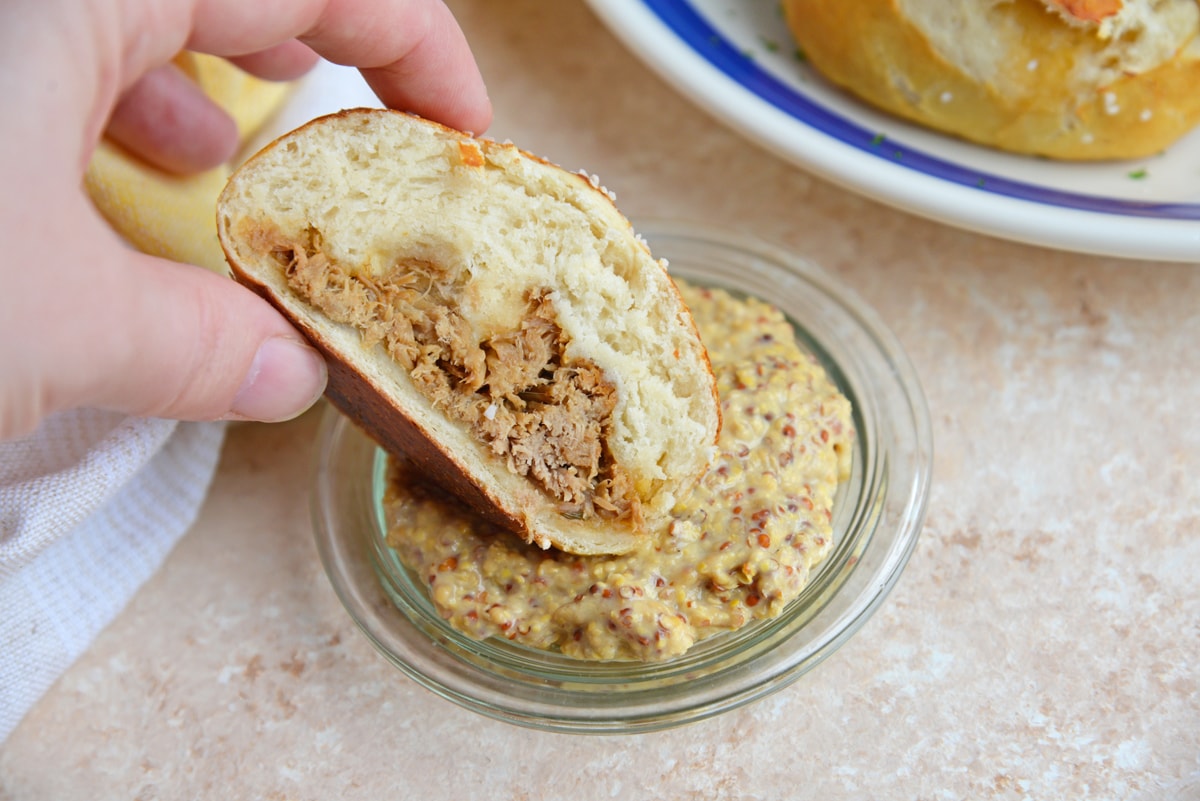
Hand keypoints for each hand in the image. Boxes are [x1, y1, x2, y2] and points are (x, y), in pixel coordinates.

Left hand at [0, 0, 490, 439]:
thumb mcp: (47, 320)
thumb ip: (183, 341)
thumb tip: (284, 373)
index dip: (414, 43)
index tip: (462, 124)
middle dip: (317, 51)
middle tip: (369, 137)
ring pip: (126, 16)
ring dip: (197, 82)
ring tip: (224, 164)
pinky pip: (48, 52)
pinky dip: (105, 104)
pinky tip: (113, 180)